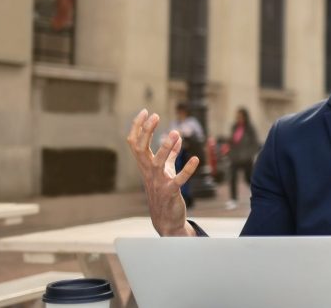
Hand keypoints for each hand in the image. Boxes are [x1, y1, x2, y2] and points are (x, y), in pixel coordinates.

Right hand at [125, 109, 197, 236]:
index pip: (135, 143)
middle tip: (155, 115)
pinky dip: (187, 170)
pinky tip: (195, 159)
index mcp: (145, 165)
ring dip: (165, 148)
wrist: (166, 220)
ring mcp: (158, 183)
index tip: (144, 111)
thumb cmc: (165, 192)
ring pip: (157, 163)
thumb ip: (171, 154)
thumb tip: (177, 137)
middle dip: (146, 132)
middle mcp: (148, 173)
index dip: (138, 127)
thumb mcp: (166, 170)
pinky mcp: (170, 193)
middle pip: (141, 149)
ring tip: (174, 133)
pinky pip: (178, 180)